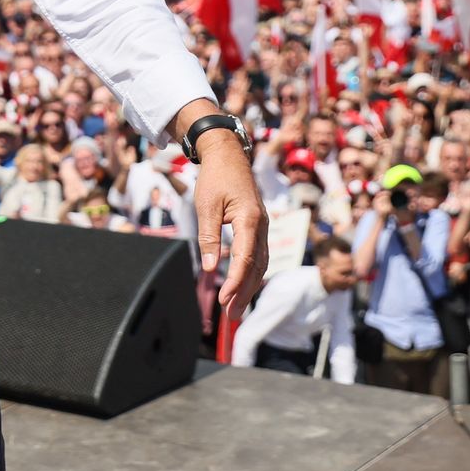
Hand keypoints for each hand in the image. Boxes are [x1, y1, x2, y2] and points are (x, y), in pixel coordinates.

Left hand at [192, 130, 267, 321]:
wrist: (228, 156)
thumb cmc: (216, 178)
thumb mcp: (206, 207)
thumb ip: (209, 238)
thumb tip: (211, 269)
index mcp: (250, 219)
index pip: (246, 259)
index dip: (235, 282)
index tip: (224, 300)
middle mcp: (262, 226)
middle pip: (257, 267)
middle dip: (244, 292)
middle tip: (231, 315)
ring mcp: (263, 228)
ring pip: (261, 264)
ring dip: (249, 287)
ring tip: (235, 308)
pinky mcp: (259, 228)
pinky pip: (259, 256)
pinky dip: (251, 274)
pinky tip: (242, 287)